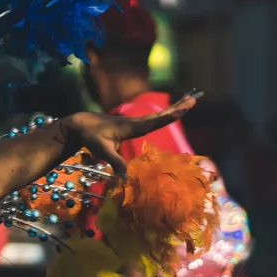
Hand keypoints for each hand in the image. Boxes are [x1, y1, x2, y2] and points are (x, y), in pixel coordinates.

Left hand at [58, 93, 199, 177]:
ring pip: (158, 114)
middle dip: (177, 107)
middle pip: (160, 115)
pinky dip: (166, 113)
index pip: (152, 123)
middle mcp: (135, 121)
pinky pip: (154, 117)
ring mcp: (135, 121)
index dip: (167, 118)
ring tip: (191, 99)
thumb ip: (115, 162)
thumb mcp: (102, 150)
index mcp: (130, 127)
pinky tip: (173, 110)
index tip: (181, 110)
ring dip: (175, 107)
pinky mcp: (134, 123)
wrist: (82, 124)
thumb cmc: (91, 137)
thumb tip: (126, 177)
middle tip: (194, 99)